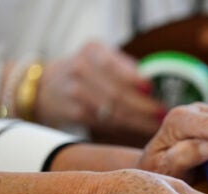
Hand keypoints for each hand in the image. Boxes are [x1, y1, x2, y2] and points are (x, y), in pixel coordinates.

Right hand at [35, 41, 163, 134]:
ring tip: (157, 124)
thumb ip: (125, 66)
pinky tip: (140, 129)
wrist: (45, 87)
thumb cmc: (86, 70)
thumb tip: (159, 84)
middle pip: (115, 92)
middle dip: (142, 106)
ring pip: (112, 111)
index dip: (132, 78)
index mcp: (92, 50)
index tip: (151, 88)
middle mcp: (81, 69)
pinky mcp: (76, 114)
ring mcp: (75, 93)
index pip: (112, 64)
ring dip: (138, 121)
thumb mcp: (100, 56)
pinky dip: (126, 127)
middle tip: (162, 113)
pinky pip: (106, 123)